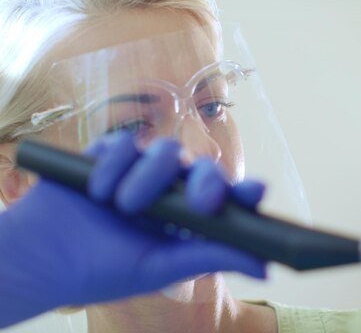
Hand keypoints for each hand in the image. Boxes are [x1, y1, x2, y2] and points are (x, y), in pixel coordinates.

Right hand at [0, 132, 265, 326]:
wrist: (41, 258)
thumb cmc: (102, 270)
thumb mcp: (160, 268)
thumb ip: (210, 257)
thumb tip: (265, 267)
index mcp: (186, 220)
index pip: (226, 199)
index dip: (244, 193)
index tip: (258, 192)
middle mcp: (169, 192)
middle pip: (203, 168)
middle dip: (205, 180)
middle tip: (199, 200)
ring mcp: (139, 172)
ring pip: (165, 151)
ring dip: (147, 177)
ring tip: (121, 205)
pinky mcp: (110, 155)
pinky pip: (125, 143)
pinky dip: (112, 165)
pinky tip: (95, 189)